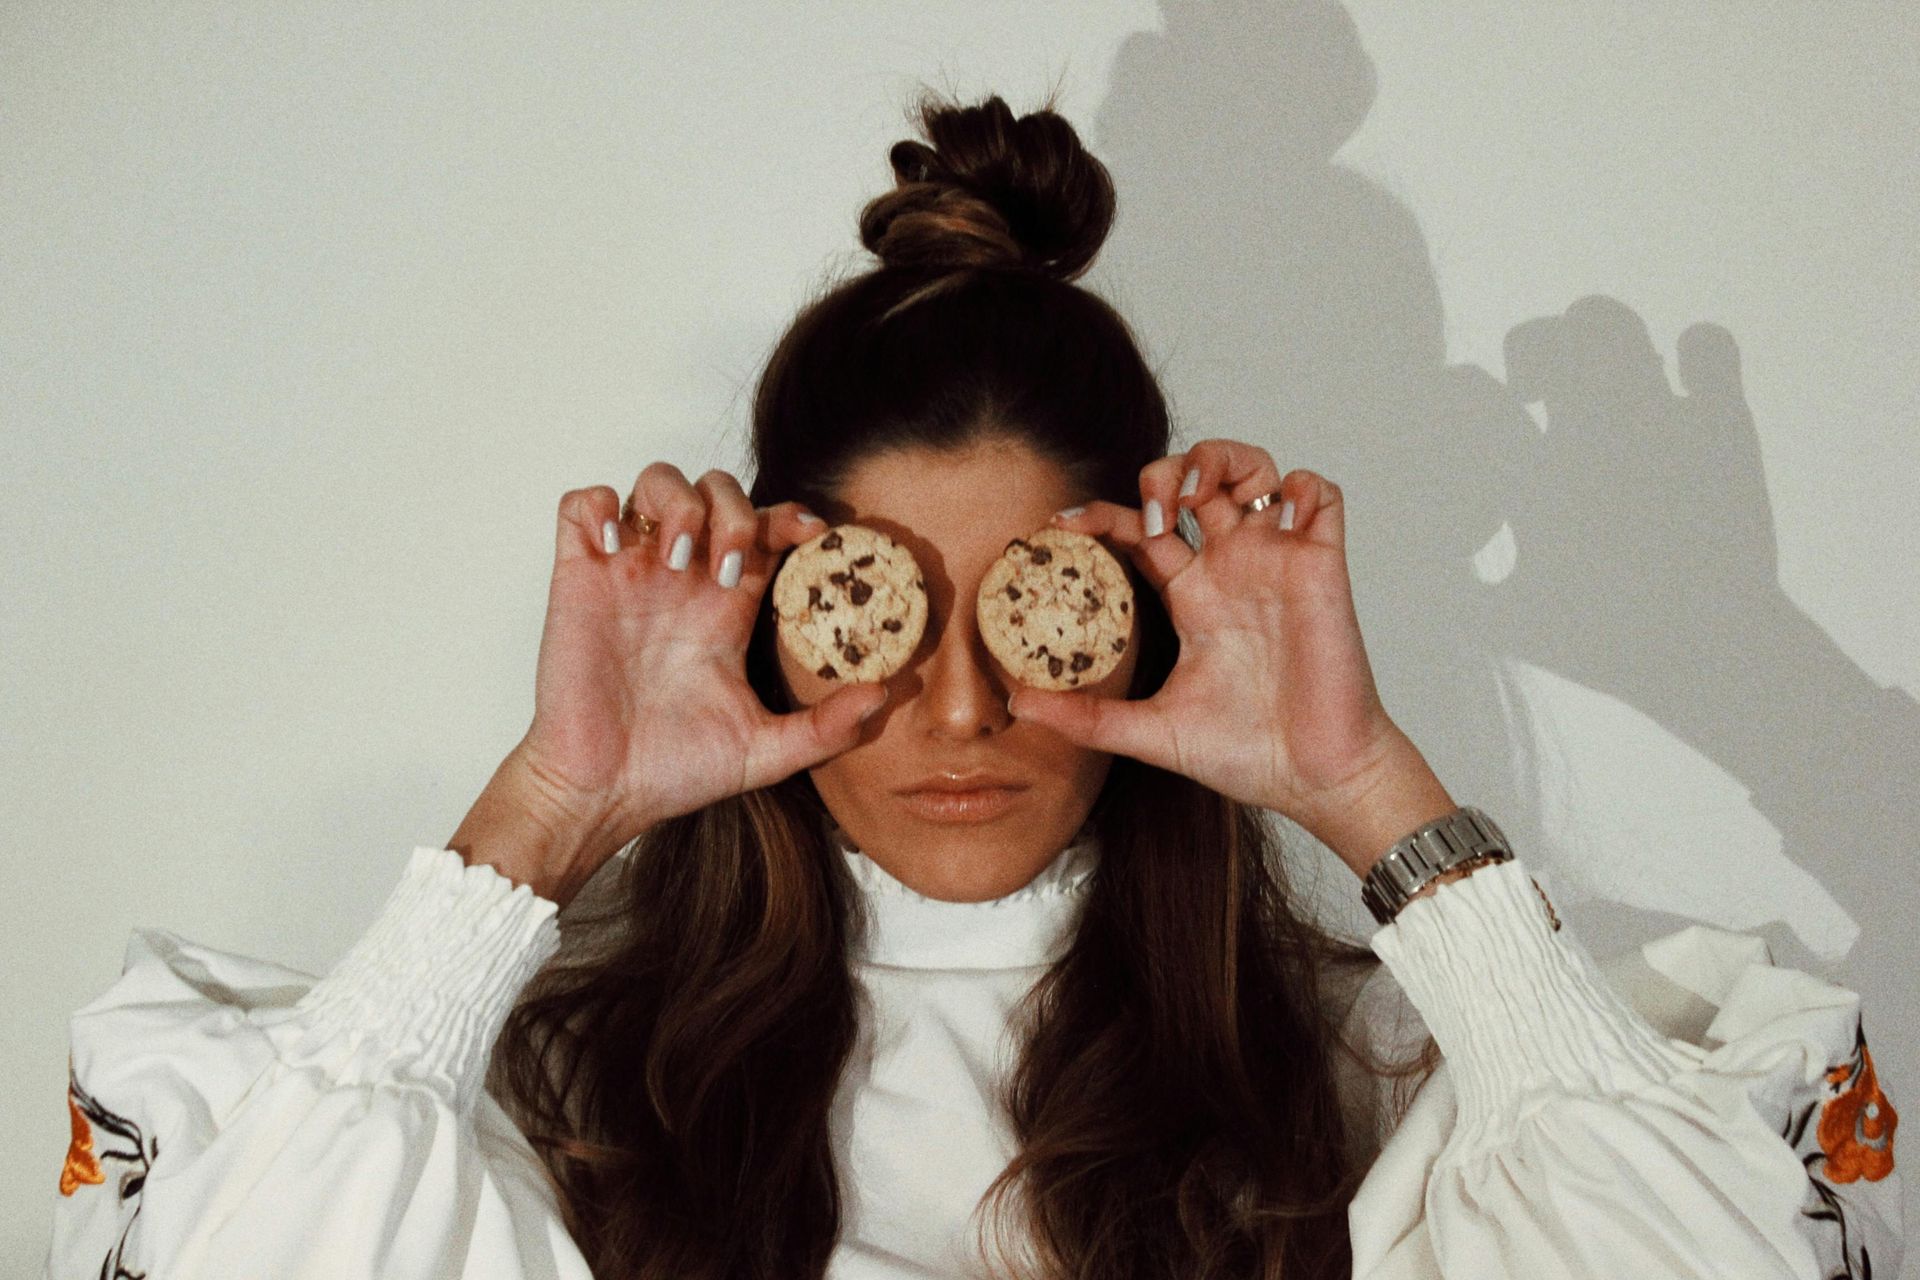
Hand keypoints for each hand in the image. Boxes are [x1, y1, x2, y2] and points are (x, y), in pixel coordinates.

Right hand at [486, 464, 890, 895]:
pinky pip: (582, 506)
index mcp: (727, 607)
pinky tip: (615, 550)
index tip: (812, 535)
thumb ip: (826, 727)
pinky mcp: (577, 578)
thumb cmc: (674, 772)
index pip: (766, 528)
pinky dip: (598, 508)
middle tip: (729, 566)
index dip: (791, 516)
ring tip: (679, 559)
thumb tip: (884, 695)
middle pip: (716, 489)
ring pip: (655, 481)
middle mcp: (682, 581)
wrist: (602, 795)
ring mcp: (628, 574)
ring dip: (676, 501)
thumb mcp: (765, 752)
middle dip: (734, 510)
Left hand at [1007, 438, 1440, 863]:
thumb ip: (1086, 718)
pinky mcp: (1323, 566)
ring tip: (1200, 494)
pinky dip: (1301, 485)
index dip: (1102, 515)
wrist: (1314, 779)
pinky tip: (1277, 514)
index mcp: (1190, 598)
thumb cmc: (1244, 756)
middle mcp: (1230, 570)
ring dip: (1224, 461)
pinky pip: (1321, 495)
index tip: (1061, 525)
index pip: (1140, 530)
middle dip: (1166, 473)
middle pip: (1195, 483)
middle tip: (1155, 509)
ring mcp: (1276, 563)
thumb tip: (1016, 706)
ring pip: (1254, 471)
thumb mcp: (1150, 733)